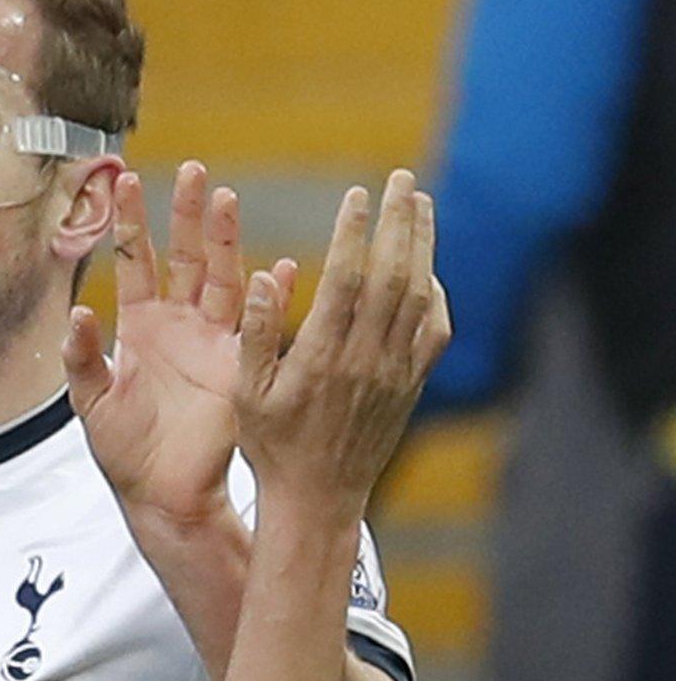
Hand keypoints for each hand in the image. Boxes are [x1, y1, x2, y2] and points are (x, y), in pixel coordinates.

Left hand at [63, 161, 298, 527]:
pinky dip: (274, 297)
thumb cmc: (123, 450)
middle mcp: (179, 324)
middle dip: (188, 214)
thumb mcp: (91, 403)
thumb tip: (76, 313)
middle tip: (193, 170)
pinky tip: (283, 268)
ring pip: (224, 277)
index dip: (132, 222)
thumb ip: (82, 359)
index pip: (134, 260)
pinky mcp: (240, 365)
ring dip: (228, 239)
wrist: (162, 492)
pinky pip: (260, 324)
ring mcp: (213, 340)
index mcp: (139, 325)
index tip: (126, 179)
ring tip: (227, 199)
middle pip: (186, 255)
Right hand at [233, 170, 450, 520]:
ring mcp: (395, 372)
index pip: (347, 280)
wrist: (318, 499)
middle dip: (399, 223)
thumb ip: (255, 332)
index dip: (355, 234)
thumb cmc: (271, 446)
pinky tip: (427, 268)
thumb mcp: (245, 392)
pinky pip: (435, 330)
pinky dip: (436, 292)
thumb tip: (266, 275)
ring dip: (423, 246)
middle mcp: (366, 360)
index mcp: (321, 358)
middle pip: (394, 276)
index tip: (356, 197)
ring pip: (420, 296)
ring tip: (419, 205)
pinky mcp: (410, 385)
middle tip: (400, 181)